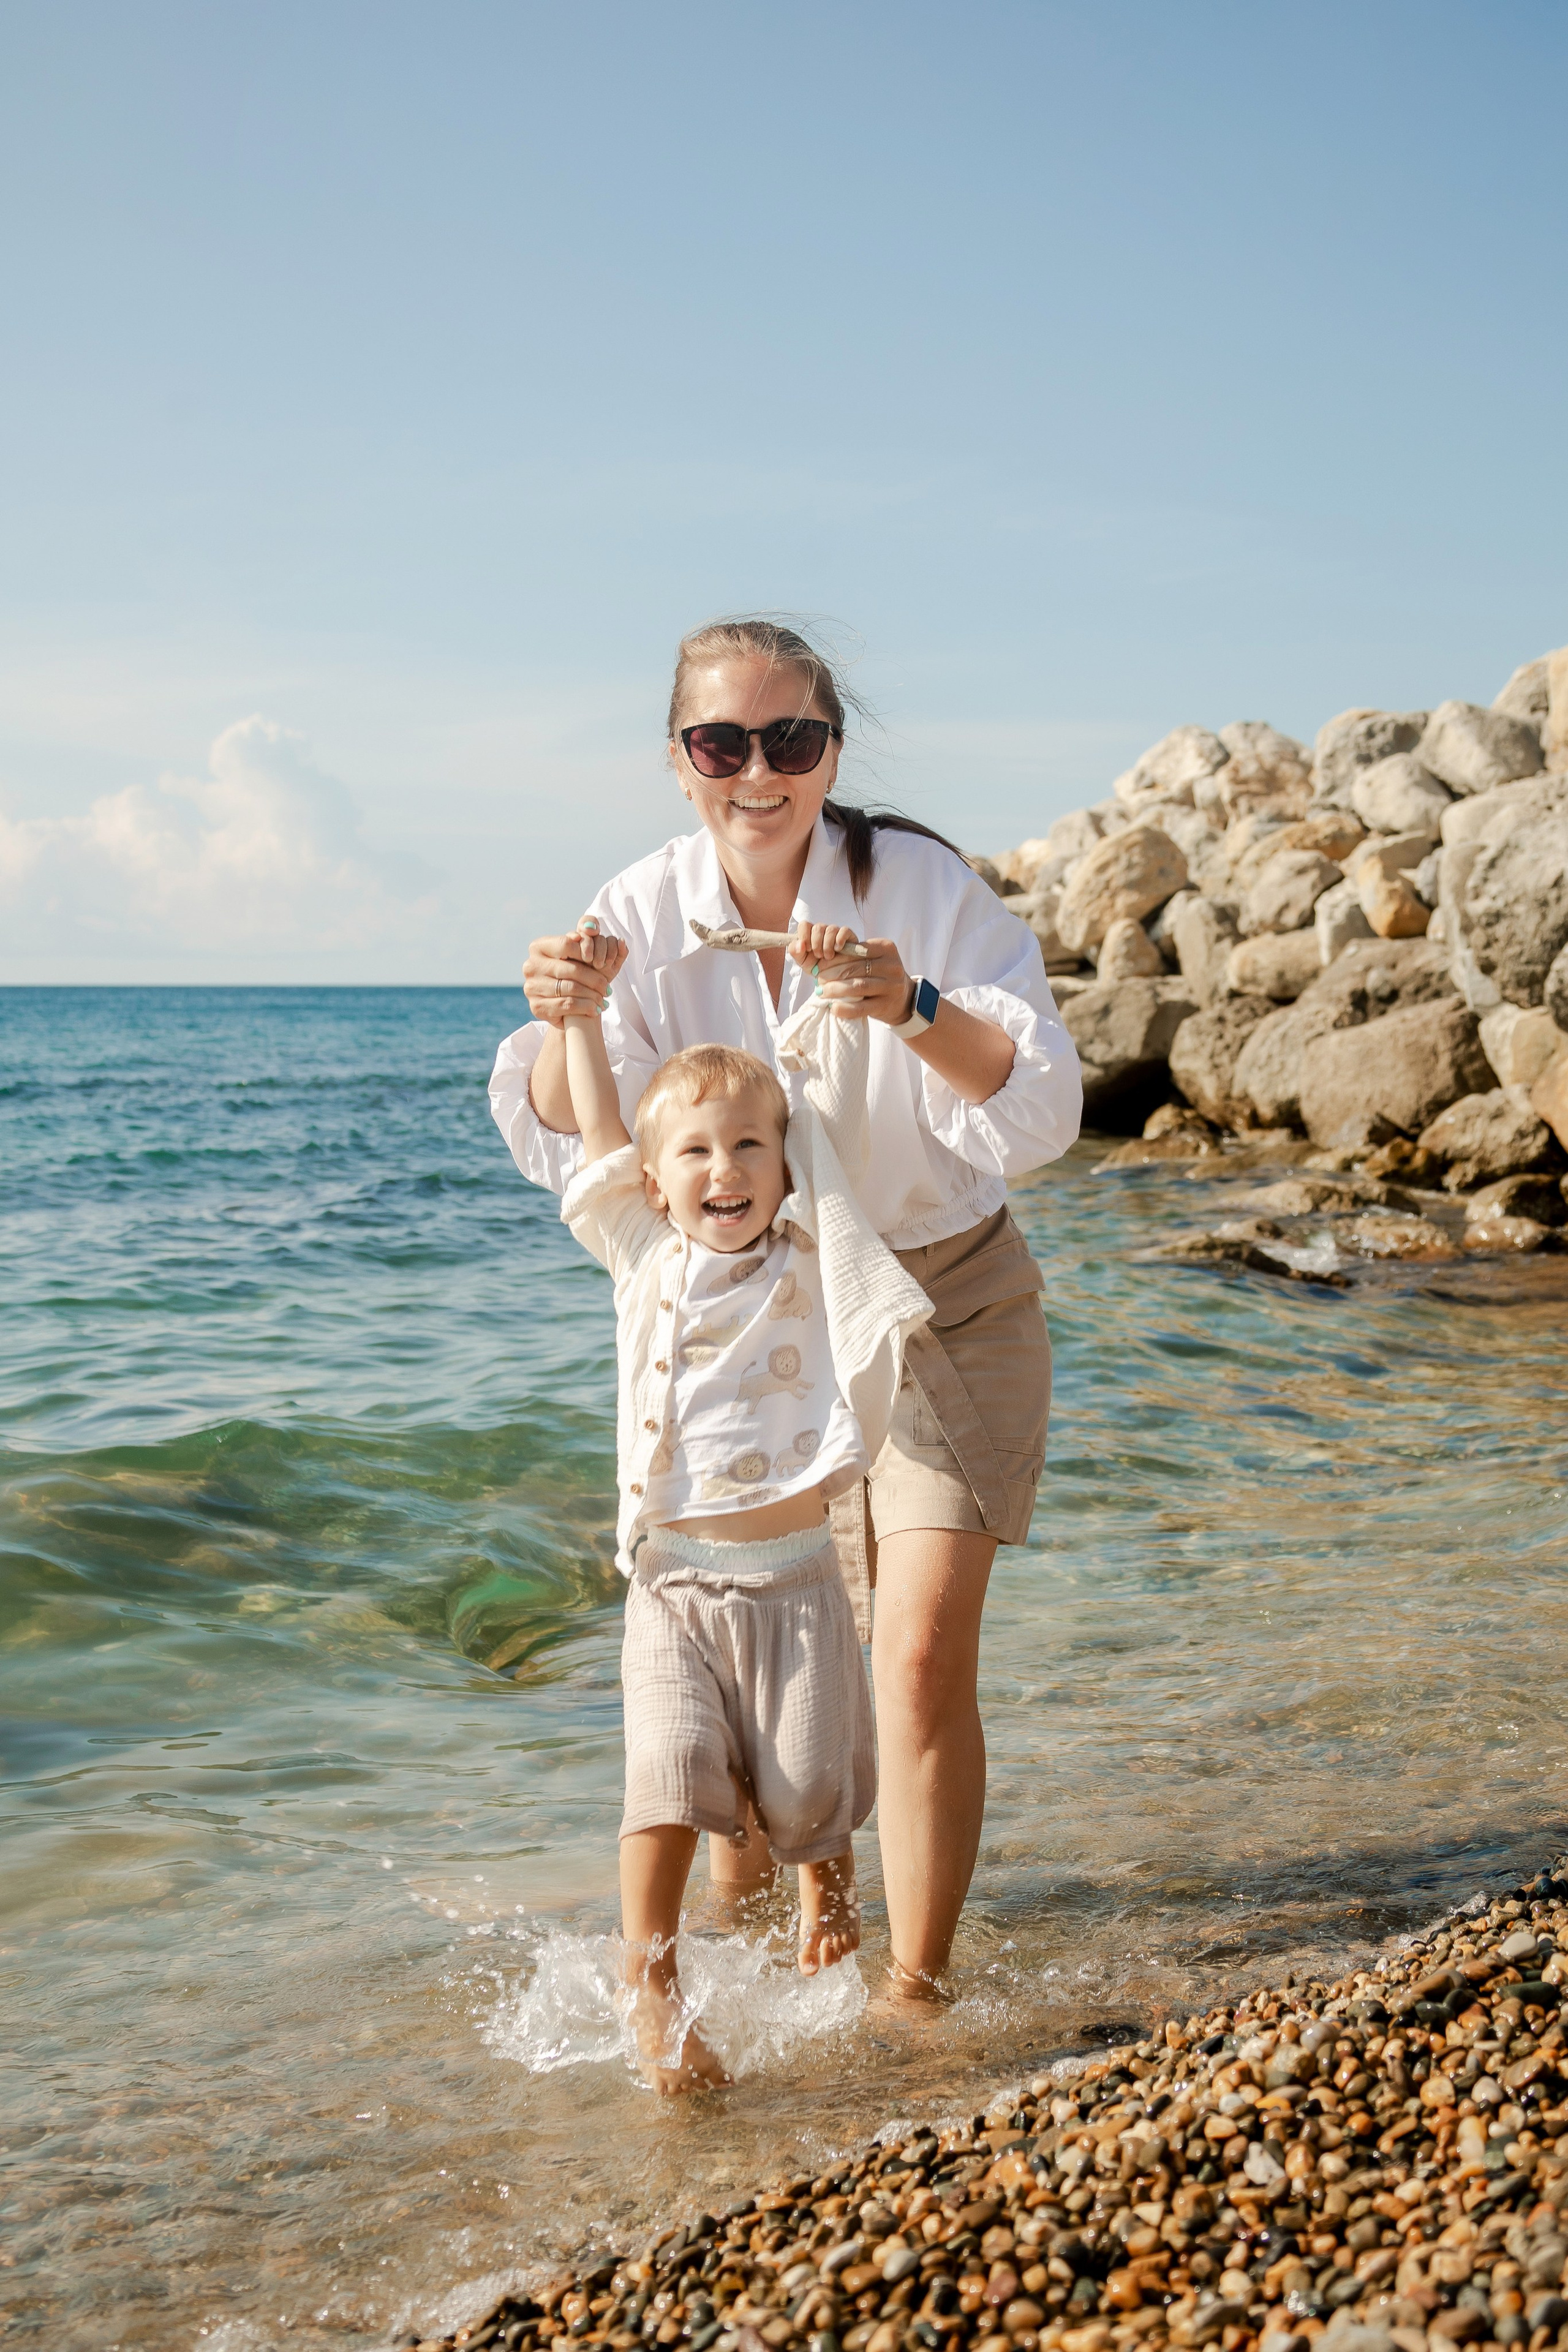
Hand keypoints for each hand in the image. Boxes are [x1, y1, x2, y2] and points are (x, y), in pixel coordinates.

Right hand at [524, 920, 626, 1026]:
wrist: (563, 1006)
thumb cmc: (575, 974)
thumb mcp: (582, 953)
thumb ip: (587, 936)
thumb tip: (592, 928)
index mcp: (538, 947)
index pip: (566, 943)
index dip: (587, 951)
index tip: (600, 962)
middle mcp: (531, 965)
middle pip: (570, 969)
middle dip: (595, 979)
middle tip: (608, 987)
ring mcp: (531, 987)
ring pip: (571, 988)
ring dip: (593, 995)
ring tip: (604, 999)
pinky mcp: (536, 1006)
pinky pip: (567, 1005)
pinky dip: (586, 1007)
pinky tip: (596, 1009)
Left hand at [791, 927, 914, 1024]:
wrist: (902, 998)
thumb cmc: (877, 974)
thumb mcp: (870, 958)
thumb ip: (849, 953)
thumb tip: (810, 952)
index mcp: (885, 948)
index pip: (855, 949)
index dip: (835, 956)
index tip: (819, 962)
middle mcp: (892, 965)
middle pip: (855, 968)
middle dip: (832, 973)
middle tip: (817, 979)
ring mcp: (891, 986)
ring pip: (858, 986)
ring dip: (836, 990)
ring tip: (821, 992)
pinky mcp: (886, 1005)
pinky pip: (862, 1008)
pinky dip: (845, 1008)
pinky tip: (833, 1008)